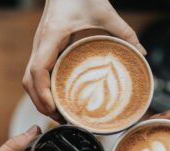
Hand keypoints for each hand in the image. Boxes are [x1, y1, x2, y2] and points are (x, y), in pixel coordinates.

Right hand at [22, 0, 145, 119]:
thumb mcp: (104, 12)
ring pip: (28, 79)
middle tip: (60, 119)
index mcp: (51, 37)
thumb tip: (141, 53)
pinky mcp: (43, 48)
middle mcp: (40, 44)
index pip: (37, 70)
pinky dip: (41, 89)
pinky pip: (36, 73)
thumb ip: (124, 32)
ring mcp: (39, 46)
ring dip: (39, 98)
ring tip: (57, 113)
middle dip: (40, 103)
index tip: (54, 108)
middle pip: (28, 81)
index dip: (42, 93)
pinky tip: (56, 97)